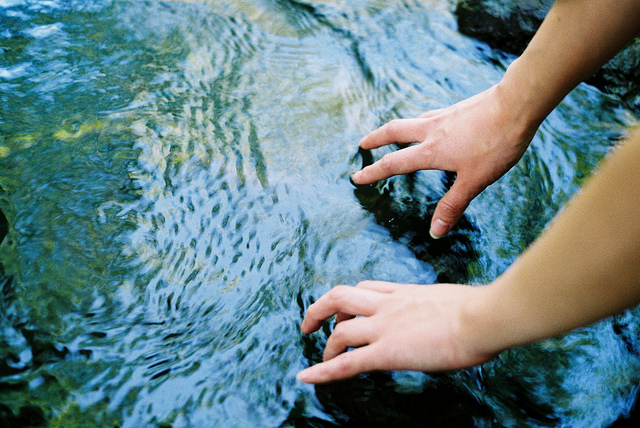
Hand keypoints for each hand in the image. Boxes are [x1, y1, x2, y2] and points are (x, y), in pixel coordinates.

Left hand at [297, 281, 497, 383]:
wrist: (483, 317)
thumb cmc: (482, 311)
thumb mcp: (454, 300)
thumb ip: (441, 308)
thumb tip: (452, 317)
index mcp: (405, 292)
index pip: (367, 288)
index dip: (351, 299)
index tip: (345, 311)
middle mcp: (389, 305)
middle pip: (340, 296)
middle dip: (320, 309)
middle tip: (311, 324)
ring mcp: (385, 327)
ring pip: (340, 330)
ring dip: (325, 345)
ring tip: (319, 360)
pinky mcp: (387, 352)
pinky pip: (347, 362)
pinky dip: (323, 371)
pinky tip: (306, 377)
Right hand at [353, 84, 537, 237]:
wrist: (517, 105)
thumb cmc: (497, 144)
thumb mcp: (475, 180)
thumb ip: (452, 205)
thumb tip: (434, 232)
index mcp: (431, 152)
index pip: (394, 164)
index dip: (373, 172)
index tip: (356, 177)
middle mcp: (431, 131)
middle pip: (394, 131)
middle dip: (375, 139)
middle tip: (362, 143)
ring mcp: (444, 117)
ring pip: (411, 121)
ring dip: (395, 128)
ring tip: (392, 133)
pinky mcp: (458, 109)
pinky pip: (430, 116)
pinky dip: (420, 122)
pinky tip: (430, 125)